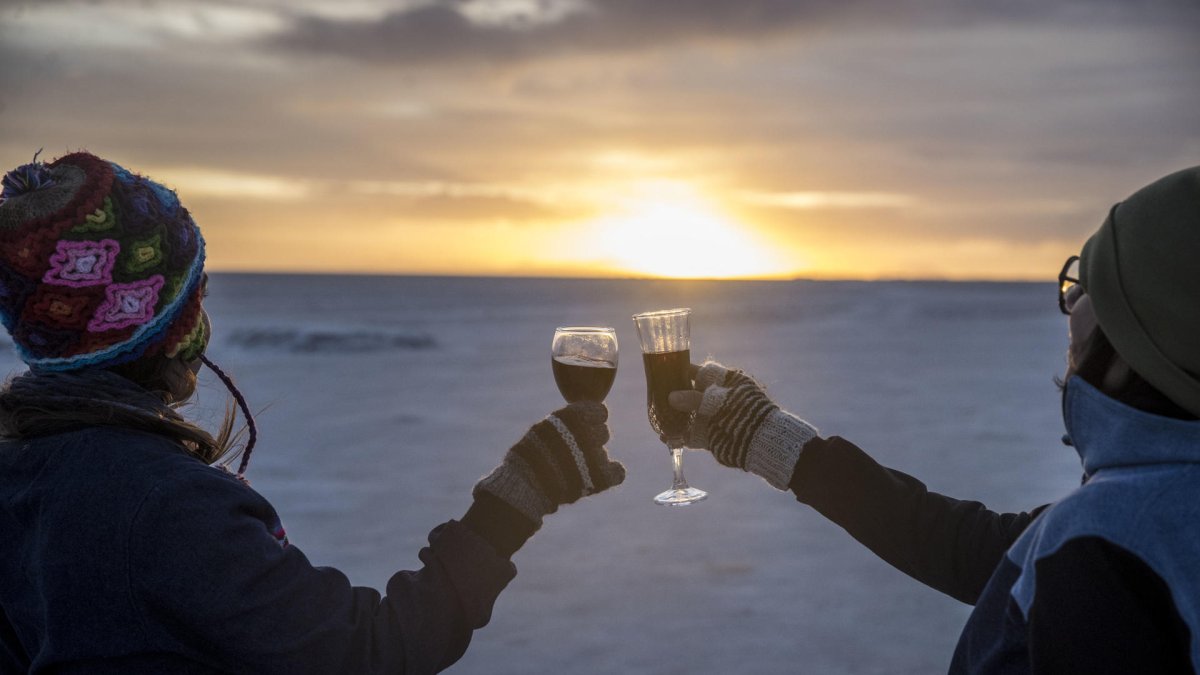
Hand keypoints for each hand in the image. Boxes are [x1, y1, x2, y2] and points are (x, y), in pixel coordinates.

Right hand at [474, 401, 624, 525]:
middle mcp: (588, 432)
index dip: (592, 420)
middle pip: (603, 432)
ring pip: (604, 453)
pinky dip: (611, 476)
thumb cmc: (528, 457)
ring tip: (573, 470)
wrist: (525, 486)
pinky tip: (597, 479)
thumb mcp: (542, 430)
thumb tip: (579, 415)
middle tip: (574, 453)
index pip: (600, 411)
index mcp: (574, 416)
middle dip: (591, 441)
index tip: (583, 429)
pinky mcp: (601, 477)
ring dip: (593, 460)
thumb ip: (565, 422)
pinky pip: (618, 473)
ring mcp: (596, 455)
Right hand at [668, 360, 817, 490]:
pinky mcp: (711, 436)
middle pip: (691, 393)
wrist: (761, 443)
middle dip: (674, 396)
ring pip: (689, 415)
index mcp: (727, 382)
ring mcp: (715, 418)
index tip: (667, 369)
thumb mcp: (718, 401)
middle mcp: (719, 398)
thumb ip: (693, 399)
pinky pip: (691, 434)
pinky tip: (666, 437)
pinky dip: (679, 436)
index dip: (685, 370)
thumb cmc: (744, 413)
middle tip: (656, 394)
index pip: (702, 371)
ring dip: (673, 417)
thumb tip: (670, 397)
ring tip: (657, 418)